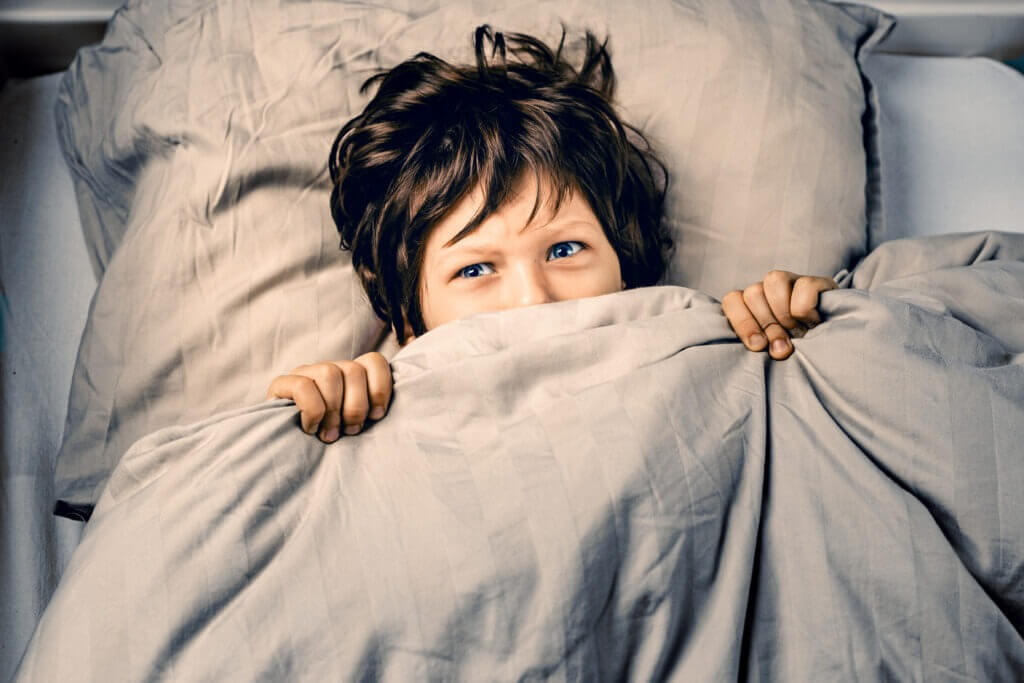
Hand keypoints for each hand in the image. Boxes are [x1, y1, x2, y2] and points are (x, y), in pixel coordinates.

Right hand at [265, 352, 392, 442]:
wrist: (285, 453)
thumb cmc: (328, 440)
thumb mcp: (354, 425)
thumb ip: (370, 413)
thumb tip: (383, 412)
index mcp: (350, 375)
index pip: (373, 361)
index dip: (380, 387)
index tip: (377, 416)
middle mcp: (328, 368)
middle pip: (353, 370)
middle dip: (356, 406)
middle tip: (350, 431)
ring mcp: (305, 372)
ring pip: (330, 373)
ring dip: (334, 409)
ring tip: (330, 434)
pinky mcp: (281, 383)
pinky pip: (303, 386)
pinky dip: (312, 411)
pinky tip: (311, 428)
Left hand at [721, 270, 836, 359]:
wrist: (837, 348)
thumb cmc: (797, 352)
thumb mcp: (774, 351)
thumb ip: (762, 346)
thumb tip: (758, 345)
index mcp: (752, 306)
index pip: (733, 300)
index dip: (742, 323)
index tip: (758, 346)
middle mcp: (768, 289)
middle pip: (753, 293)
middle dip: (768, 325)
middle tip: (783, 347)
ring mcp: (792, 282)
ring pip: (773, 280)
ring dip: (784, 314)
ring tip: (798, 333)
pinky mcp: (817, 282)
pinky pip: (803, 287)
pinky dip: (805, 309)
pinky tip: (814, 322)